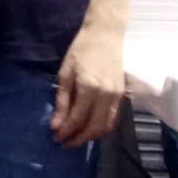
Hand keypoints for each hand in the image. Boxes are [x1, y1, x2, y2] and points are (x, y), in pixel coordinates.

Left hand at [51, 23, 125, 146]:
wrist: (105, 34)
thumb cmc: (81, 50)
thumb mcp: (65, 73)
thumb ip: (62, 100)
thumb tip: (56, 124)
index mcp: (89, 88)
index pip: (77, 119)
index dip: (65, 131)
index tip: (55, 137)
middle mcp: (105, 95)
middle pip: (93, 128)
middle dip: (77, 138)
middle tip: (64, 142)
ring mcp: (117, 96)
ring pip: (105, 126)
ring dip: (90, 135)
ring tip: (75, 137)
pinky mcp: (122, 95)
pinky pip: (113, 118)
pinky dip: (102, 127)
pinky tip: (90, 127)